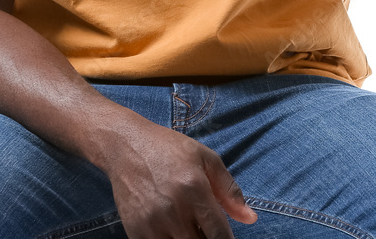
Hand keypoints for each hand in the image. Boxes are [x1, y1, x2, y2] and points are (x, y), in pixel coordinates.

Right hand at [106, 121, 256, 237]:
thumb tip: (250, 218)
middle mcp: (173, 210)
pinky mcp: (135, 232)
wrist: (126, 146)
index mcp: (194, 189)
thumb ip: (229, 189)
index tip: (223, 236)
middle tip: (204, 228)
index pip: (219, 235)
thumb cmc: (168, 148)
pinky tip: (171, 229)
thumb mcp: (204, 158)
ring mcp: (152, 224)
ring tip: (188, 227)